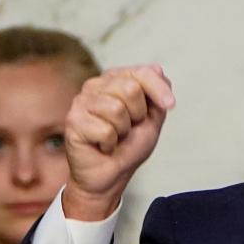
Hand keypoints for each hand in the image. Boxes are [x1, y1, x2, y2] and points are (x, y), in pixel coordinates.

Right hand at [62, 64, 174, 220]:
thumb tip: (158, 68)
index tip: (170, 104)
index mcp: (115, 80)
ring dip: (123, 130)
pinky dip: (111, 143)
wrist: (111, 176)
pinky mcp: (73, 121)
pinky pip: (105, 129)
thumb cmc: (129, 146)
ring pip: (117, 109)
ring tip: (115, 136)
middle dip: (138, 115)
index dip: (159, 89)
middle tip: (128, 128)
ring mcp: (81, 101)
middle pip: (130, 88)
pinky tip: (103, 146)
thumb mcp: (152, 119)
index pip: (142, 71)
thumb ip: (157, 95)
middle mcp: (96, 86)